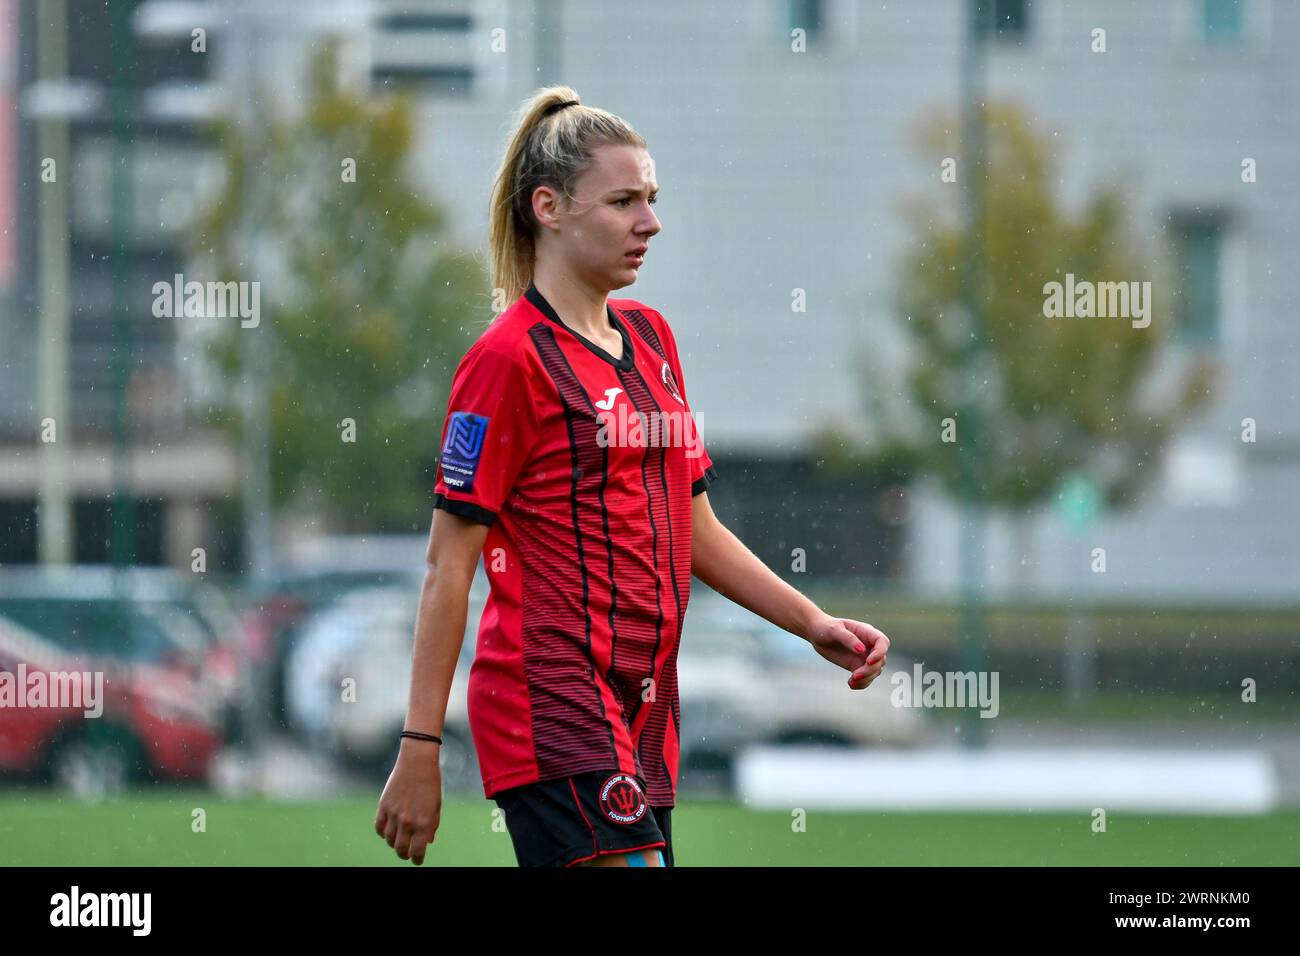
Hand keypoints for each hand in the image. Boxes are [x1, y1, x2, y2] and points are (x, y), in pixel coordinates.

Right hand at [374, 740, 442, 864]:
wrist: (417, 762)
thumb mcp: (436, 806)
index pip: (418, 851)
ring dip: (394, 843)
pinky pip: (379, 828)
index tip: (417, 860)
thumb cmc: (431, 784)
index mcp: (424, 823)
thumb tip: (427, 842)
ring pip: (389, 840)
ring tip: (399, 841)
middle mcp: (408, 821)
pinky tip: (389, 831)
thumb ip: (431, 826)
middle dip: (404, 854)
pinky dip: (383, 833)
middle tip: (407, 854)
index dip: (418, 859)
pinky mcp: (383, 806)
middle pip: (401, 849)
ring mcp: (394, 814)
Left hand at [805, 613, 890, 689]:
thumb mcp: (834, 630)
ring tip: (851, 681)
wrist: (817, 634)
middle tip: (855, 676)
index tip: (868, 661)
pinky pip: (866, 678)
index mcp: (866, 632)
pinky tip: (851, 684)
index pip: (882, 642)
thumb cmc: (826, 627)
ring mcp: (864, 656)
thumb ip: (848, 638)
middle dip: (870, 670)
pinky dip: (861, 684)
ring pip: (875, 671)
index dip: (879, 653)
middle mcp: (868, 645)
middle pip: (880, 660)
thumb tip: (862, 650)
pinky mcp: (857, 666)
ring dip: (866, 679)